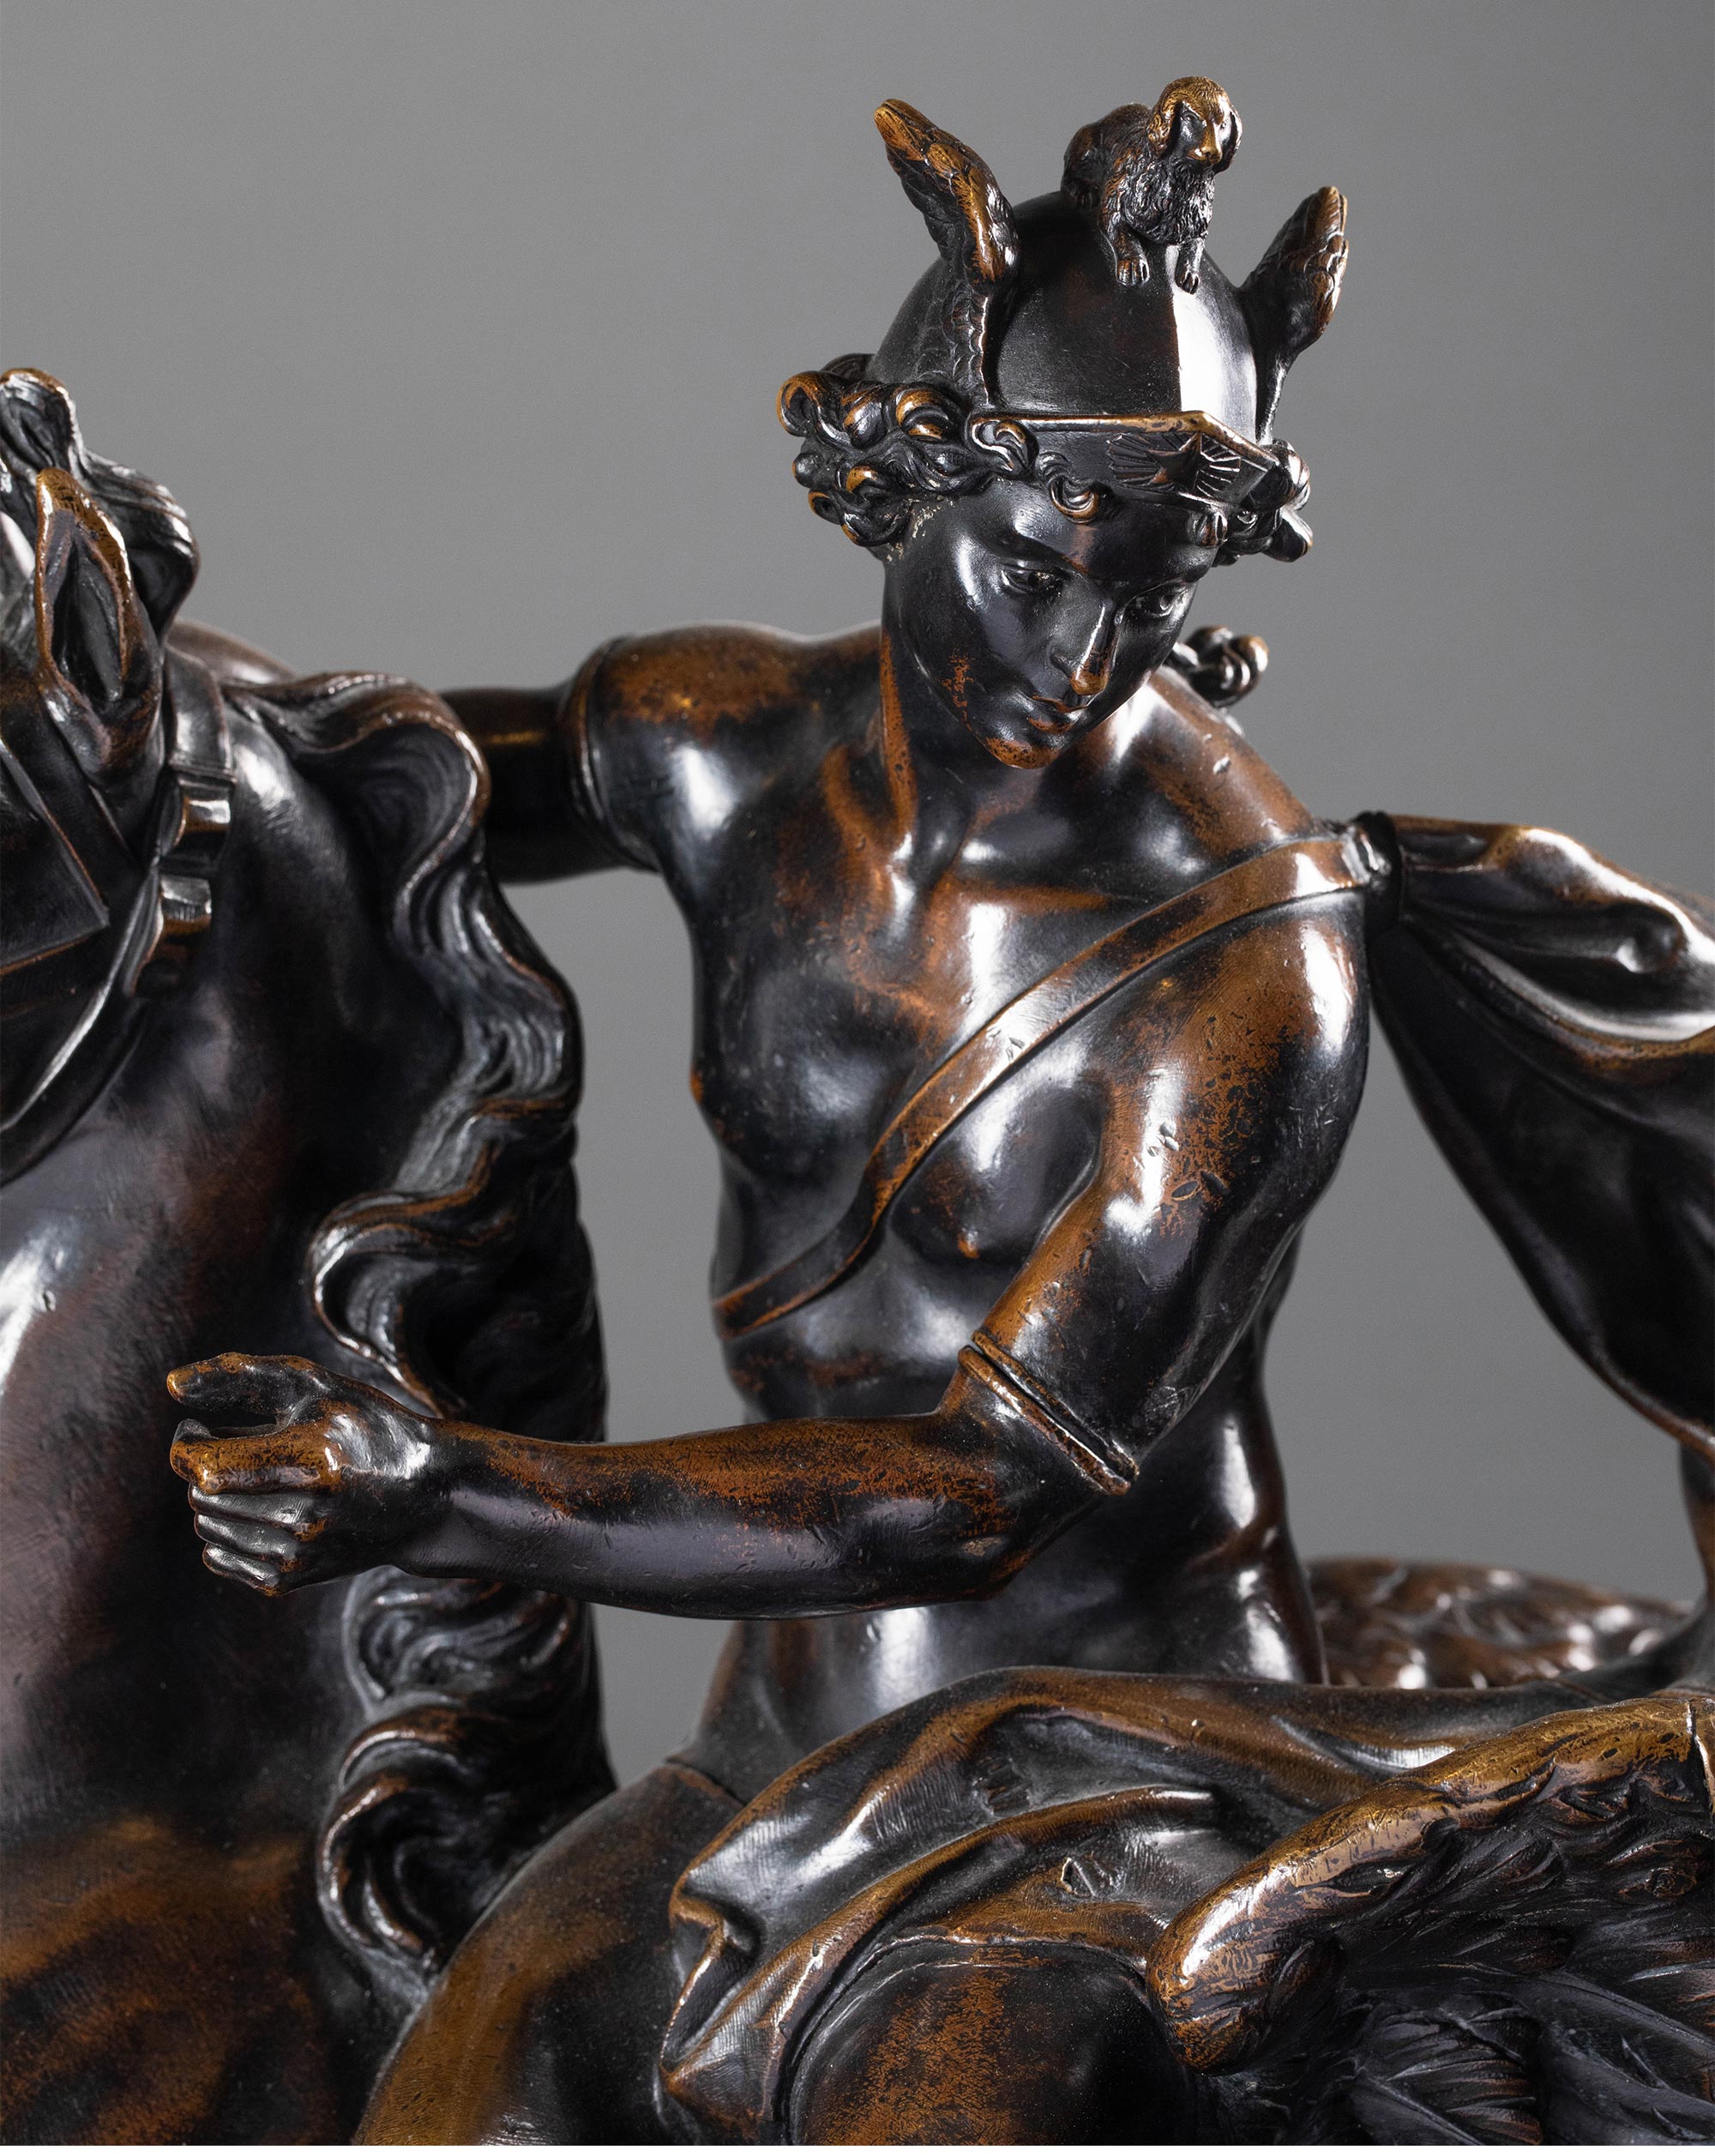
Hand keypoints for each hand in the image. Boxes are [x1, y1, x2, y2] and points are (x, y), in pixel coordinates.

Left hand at [168, 1354, 454, 1593]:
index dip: (187, 1441)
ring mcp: (295, 1554)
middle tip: (237, 1446)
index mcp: (310, 1462)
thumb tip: (172, 1385)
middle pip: (199, 1494)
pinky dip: (225, 1529)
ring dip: (215, 1496)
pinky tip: (260, 1507)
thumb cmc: (362, 1427)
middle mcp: (303, 1517)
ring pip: (205, 1526)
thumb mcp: (313, 1386)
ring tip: (255, 1475)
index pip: (203, 1466)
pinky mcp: (288, 1579)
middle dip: (204, 1465)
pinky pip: (217, 1556)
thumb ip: (240, 1376)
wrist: (421, 1495)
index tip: (200, 1425)